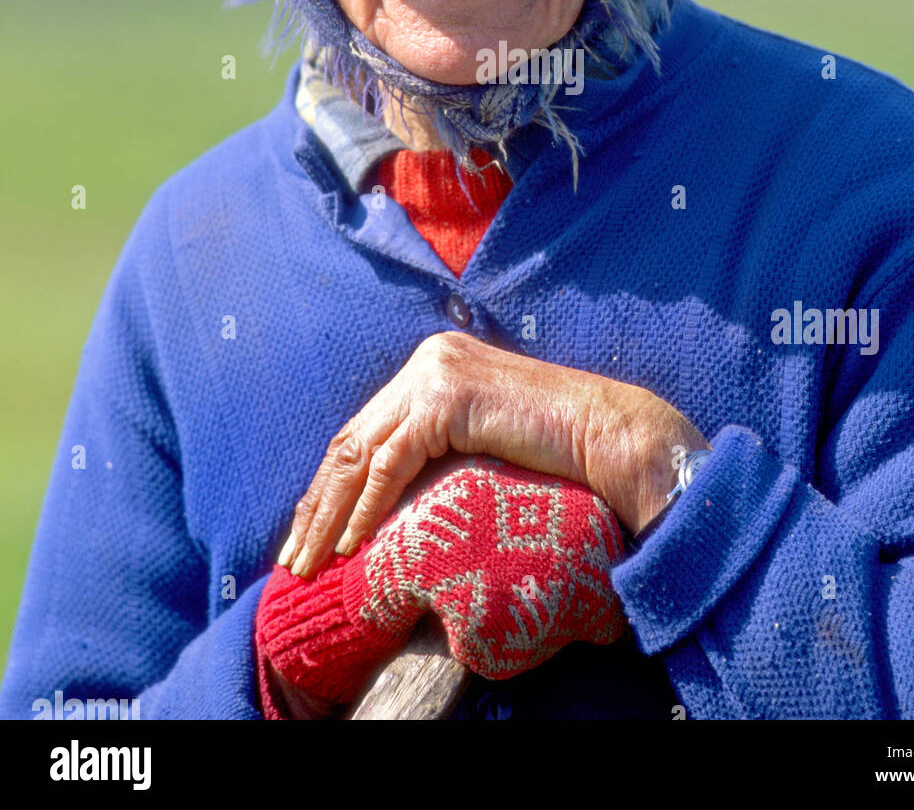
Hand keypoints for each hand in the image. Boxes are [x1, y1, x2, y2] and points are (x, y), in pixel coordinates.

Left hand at [278, 331, 708, 578]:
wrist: (608, 436)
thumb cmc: (557, 452)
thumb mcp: (482, 444)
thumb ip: (440, 451)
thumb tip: (394, 502)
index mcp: (434, 367)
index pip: (366, 430)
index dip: (331, 488)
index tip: (308, 536)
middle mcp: (428, 362)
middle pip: (353, 440)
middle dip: (317, 505)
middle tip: (292, 559)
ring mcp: (436, 375)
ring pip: (361, 452)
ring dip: (328, 515)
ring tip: (308, 564)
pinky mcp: (449, 398)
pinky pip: (391, 462)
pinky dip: (366, 507)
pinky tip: (350, 545)